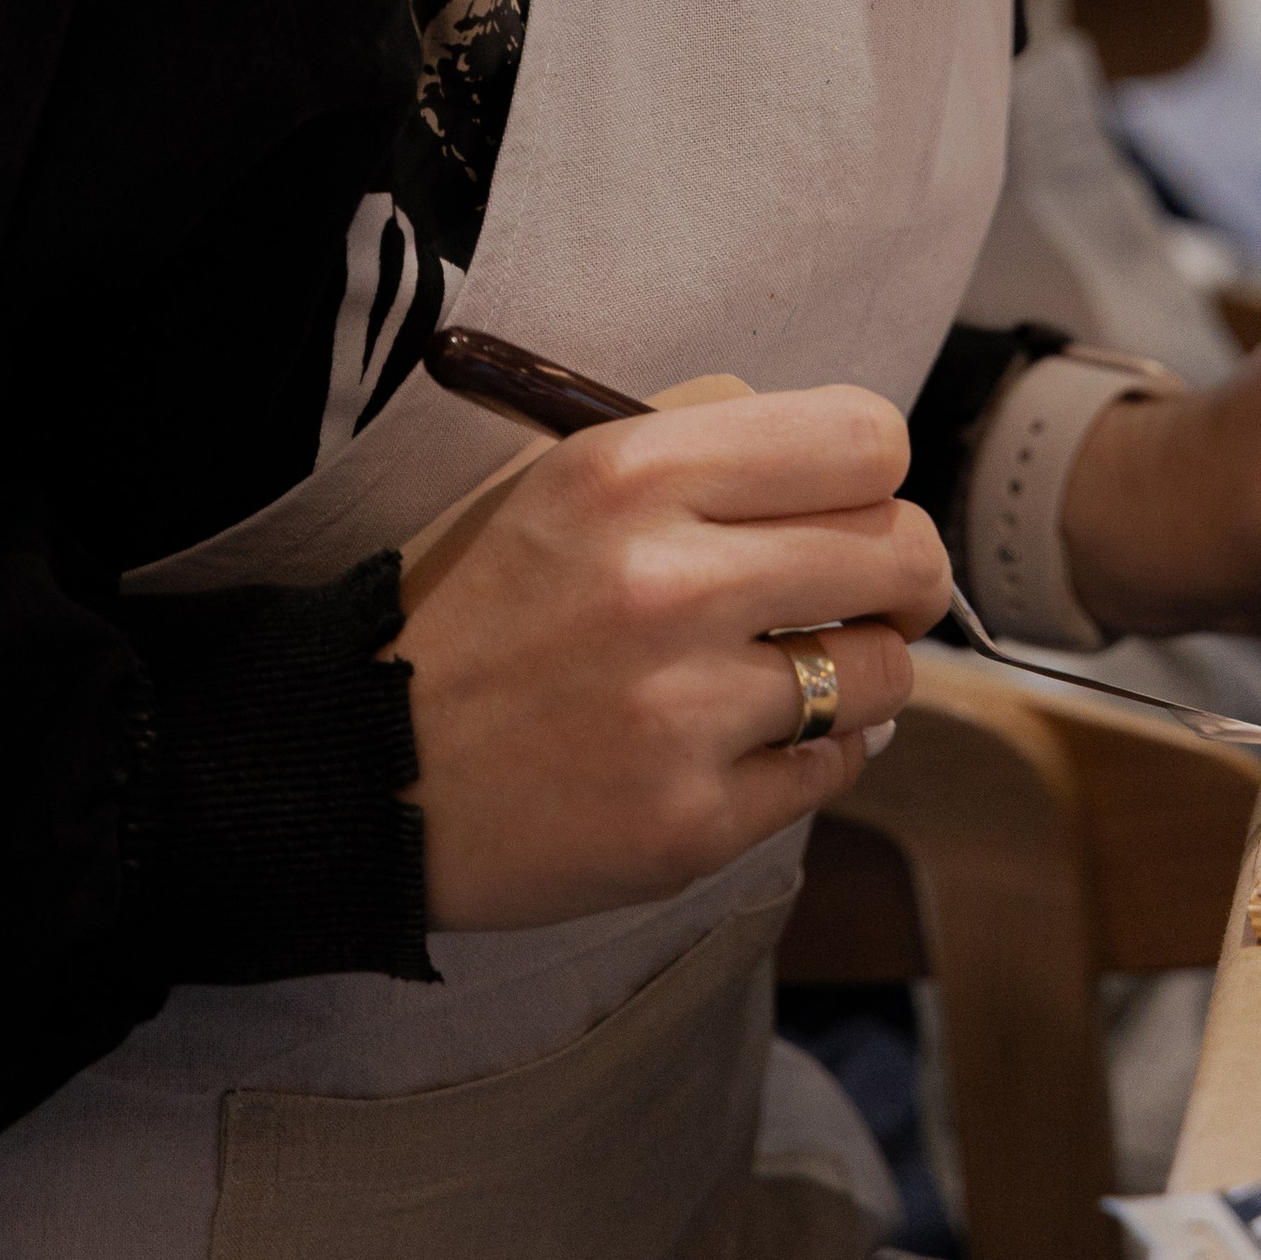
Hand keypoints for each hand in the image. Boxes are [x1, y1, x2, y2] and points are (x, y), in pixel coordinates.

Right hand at [387, 386, 948, 929]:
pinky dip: (810, 755)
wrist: (358, 770)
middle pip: (902, 550)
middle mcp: (667, 583)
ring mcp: (682, 714)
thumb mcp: (560, 473)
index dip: (875, 472)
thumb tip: (845, 457)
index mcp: (633, 471)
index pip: (863, 438)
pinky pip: (833, 769)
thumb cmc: (475, 608)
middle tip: (865, 593)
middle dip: (901, 572)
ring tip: (791, 674)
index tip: (855, 501)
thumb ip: (703, 433)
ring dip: (858, 672)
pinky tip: (747, 742)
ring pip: (883, 672)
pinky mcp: (688, 826)